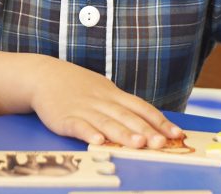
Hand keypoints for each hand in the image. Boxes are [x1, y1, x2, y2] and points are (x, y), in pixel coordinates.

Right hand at [29, 58, 182, 148]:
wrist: (44, 75)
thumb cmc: (77, 86)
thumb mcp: (103, 90)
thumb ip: (123, 106)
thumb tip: (148, 121)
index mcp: (114, 94)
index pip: (141, 108)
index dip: (159, 121)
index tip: (176, 133)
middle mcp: (102, 101)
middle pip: (127, 116)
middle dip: (146, 131)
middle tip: (161, 143)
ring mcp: (84, 109)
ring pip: (107, 122)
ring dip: (123, 133)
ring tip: (138, 144)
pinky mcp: (65, 118)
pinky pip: (78, 126)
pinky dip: (88, 133)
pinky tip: (98, 141)